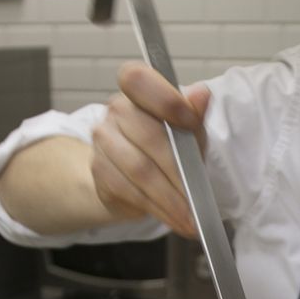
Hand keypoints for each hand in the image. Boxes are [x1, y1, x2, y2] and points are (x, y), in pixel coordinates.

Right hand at [89, 61, 211, 236]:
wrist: (133, 174)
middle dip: (178, 171)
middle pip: (148, 136)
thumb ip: (195, 114)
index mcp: (138, 90)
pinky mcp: (99, 169)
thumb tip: (201, 94)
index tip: (191, 123)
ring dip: (169, 198)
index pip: (139, 80)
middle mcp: (116, 110)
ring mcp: (103, 140)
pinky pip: (128, 191)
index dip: (165, 100)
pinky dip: (155, 208)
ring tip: (190, 217)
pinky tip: (172, 218)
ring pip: (139, 170)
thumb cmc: (166, 146)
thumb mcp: (189, 130)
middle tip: (198, 198)